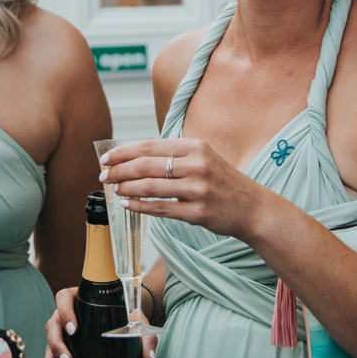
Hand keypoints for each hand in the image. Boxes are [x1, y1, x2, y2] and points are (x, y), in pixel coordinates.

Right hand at [44, 286, 160, 357]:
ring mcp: (63, 333)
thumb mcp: (137, 323)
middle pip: (53, 326)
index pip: (63, 299)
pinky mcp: (64, 349)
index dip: (65, 312)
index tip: (74, 329)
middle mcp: (66, 315)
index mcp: (79, 299)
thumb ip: (145, 338)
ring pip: (49, 346)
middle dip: (57, 345)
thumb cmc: (128, 317)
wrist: (127, 322)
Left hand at [100, 138, 275, 240]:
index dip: (123, 152)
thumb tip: (135, 157)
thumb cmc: (223, 182)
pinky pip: (160, 209)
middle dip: (119, 170)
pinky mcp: (197, 212)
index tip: (106, 157)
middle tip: (103, 175)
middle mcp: (196, 165)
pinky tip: (127, 204)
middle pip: (146, 165)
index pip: (150, 146)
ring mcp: (197, 189)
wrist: (253, 207)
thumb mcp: (204, 157)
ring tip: (113, 188)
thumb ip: (175, 155)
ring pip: (150, 186)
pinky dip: (140, 206)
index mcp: (196, 146)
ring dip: (126, 187)